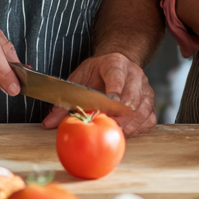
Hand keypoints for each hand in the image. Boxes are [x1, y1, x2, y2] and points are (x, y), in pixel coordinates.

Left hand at [41, 52, 156, 136]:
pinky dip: (139, 128)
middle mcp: (134, 74)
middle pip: (133, 97)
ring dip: (129, 126)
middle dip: (121, 116)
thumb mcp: (78, 79)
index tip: (108, 106)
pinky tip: (127, 133)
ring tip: (115, 134)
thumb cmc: (96, 73)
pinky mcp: (150, 101)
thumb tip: (49, 123)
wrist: (118, 63)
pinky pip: (149, 118)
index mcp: (115, 64)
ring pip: (142, 109)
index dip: (114, 92)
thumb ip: (64, 101)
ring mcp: (145, 87)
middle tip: (109, 129)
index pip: (117, 76)